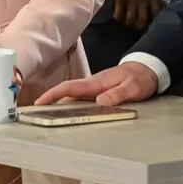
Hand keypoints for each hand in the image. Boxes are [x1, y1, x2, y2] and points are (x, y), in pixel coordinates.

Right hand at [34, 62, 157, 106]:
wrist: (147, 69)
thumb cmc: (139, 79)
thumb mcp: (132, 88)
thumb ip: (117, 94)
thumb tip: (99, 102)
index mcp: (96, 83)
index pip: (70, 87)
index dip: (53, 94)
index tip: (39, 102)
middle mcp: (92, 84)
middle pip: (66, 91)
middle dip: (50, 99)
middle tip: (36, 112)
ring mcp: (94, 87)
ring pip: (72, 94)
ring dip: (58, 102)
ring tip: (46, 114)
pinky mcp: (98, 91)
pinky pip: (80, 97)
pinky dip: (70, 103)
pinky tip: (67, 112)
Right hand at [110, 0, 162, 29]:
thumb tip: (154, 3)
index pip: (155, 11)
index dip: (153, 18)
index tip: (150, 21)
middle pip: (143, 18)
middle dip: (139, 24)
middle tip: (136, 26)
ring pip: (130, 18)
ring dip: (128, 22)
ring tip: (126, 22)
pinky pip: (118, 13)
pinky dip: (118, 16)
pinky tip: (117, 15)